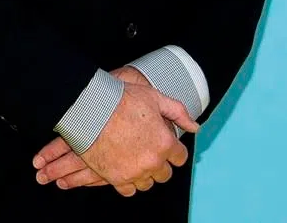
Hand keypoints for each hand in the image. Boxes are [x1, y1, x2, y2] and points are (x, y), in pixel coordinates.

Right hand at [34, 67, 198, 195]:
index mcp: (165, 142)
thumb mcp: (155, 97)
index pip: (180, 158)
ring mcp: (135, 172)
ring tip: (135, 159)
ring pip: (148, 183)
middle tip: (148, 150)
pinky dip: (128, 182)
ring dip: (145, 173)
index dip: (174, 150)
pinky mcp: (117, 179)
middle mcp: (153, 161)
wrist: (92, 109)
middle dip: (160, 163)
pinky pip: (129, 190)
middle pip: (165, 174)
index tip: (166, 146)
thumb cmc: (122, 100)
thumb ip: (178, 112)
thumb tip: (194, 126)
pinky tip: (124, 169)